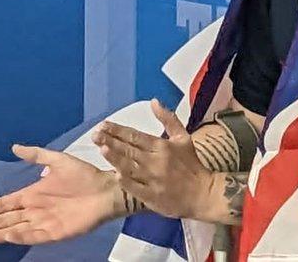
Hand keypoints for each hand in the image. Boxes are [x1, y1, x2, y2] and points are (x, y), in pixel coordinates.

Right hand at [0, 144, 121, 244]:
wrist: (107, 189)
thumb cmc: (85, 176)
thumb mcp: (58, 160)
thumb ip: (36, 155)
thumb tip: (15, 147)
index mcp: (34, 194)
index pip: (6, 203)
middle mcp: (36, 210)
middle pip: (6, 219)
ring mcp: (45, 222)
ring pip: (15, 230)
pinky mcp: (56, 232)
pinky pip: (35, 235)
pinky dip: (21, 236)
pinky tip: (8, 235)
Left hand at [93, 99, 215, 219]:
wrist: (202, 193)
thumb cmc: (191, 164)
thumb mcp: (183, 137)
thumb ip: (168, 119)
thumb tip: (153, 101)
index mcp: (162, 146)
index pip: (135, 135)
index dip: (118, 130)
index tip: (104, 125)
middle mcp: (155, 161)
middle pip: (129, 149)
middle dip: (110, 141)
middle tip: (95, 134)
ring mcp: (152, 179)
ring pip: (129, 167)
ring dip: (114, 157)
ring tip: (101, 148)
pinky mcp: (151, 196)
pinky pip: (134, 187)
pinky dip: (125, 180)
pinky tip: (115, 173)